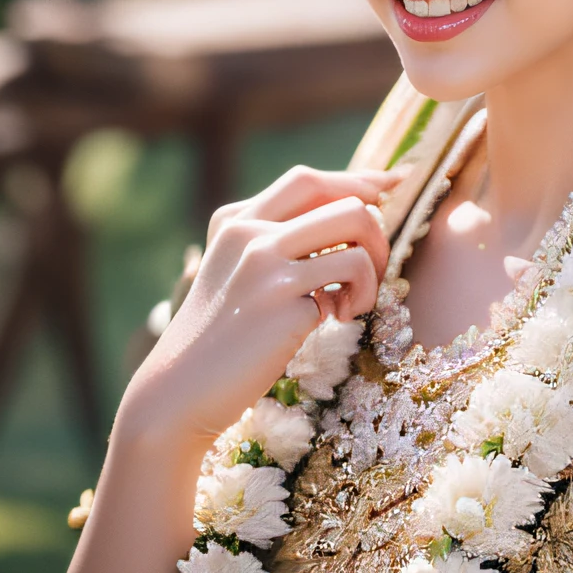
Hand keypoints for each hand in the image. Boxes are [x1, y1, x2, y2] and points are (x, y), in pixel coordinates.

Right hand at [119, 165, 394, 452]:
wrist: (180, 392)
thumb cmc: (220, 334)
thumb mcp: (234, 268)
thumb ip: (275, 237)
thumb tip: (354, 211)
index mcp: (237, 220)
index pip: (309, 181)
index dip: (357, 180)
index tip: (393, 185)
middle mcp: (251, 235)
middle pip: (346, 202)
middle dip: (378, 231)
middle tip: (374, 267)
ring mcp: (267, 267)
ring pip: (358, 237)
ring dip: (373, 271)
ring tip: (350, 302)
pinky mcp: (285, 305)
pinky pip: (349, 284)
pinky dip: (354, 303)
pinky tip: (331, 320)